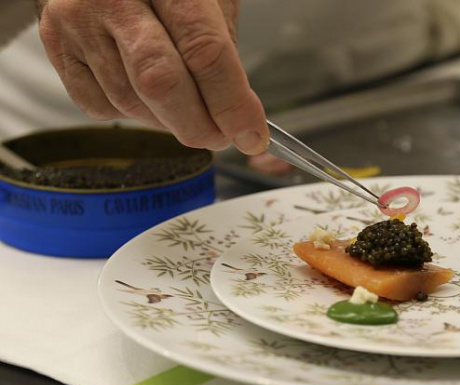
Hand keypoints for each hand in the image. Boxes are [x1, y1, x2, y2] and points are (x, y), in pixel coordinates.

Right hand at [37, 0, 267, 153]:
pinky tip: (147, 97)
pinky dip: (132, 115)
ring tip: (186, 110)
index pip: (204, 51)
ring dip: (167, 121)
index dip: (230, 103)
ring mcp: (77, 19)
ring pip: (129, 100)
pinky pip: (98, 105)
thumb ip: (222, 49)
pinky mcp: (56, 42)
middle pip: (160, 82)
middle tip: (220, 138)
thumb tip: (235, 112)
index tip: (251, 135)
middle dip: (197, 125)